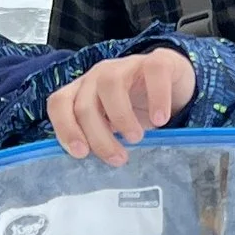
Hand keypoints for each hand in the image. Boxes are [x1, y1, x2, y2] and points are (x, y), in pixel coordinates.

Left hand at [45, 48, 195, 166]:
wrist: (175, 86)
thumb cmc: (139, 110)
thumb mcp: (114, 127)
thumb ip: (101, 139)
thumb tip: (94, 173)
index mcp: (83, 91)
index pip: (59, 103)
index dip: (65, 128)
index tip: (81, 154)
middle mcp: (99, 75)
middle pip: (85, 103)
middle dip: (99, 136)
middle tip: (118, 158)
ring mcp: (127, 65)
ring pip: (110, 84)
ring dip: (121, 116)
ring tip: (136, 138)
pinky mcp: (158, 61)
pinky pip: (153, 73)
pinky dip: (157, 98)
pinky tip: (160, 120)